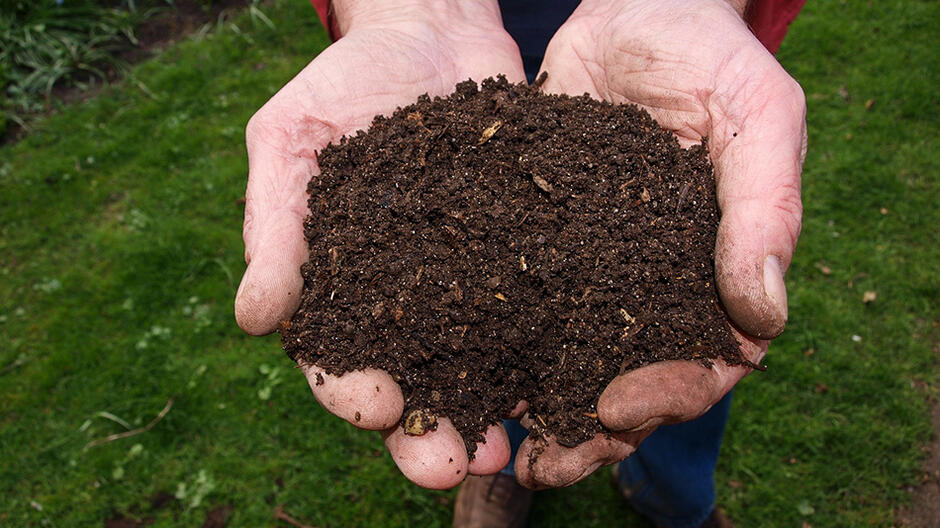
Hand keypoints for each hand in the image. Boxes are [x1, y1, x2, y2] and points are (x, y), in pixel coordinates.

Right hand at [234, 0, 524, 488]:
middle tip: (448, 467)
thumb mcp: (291, 140)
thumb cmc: (344, 83)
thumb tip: (253, 319)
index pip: (335, 359)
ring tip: (509, 451)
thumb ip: (273, 226)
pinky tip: (566, 381)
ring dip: (488, 415)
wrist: (430, 31)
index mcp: (338, 287)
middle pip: (411, 385)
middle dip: (425, 434)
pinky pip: (534, 313)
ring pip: (476, 367)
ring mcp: (466, 283)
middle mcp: (404, 301)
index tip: (375, 405)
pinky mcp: (520, 258)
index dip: (350, 391)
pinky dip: (547, 352)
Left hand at [513, 0, 805, 487]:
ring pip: (566, 357)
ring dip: (533, 406)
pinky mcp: (535, 242)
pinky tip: (453, 370)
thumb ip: (765, 209)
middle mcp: (649, 284)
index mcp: (714, 272)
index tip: (616, 408)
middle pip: (627, 381)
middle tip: (542, 465)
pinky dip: (489, 343)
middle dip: (589, 431)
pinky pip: (513, 302)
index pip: (705, 362)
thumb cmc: (708, 54)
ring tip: (490, 444)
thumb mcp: (756, 114)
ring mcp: (591, 269)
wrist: (633, 8)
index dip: (668, 396)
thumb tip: (764, 318)